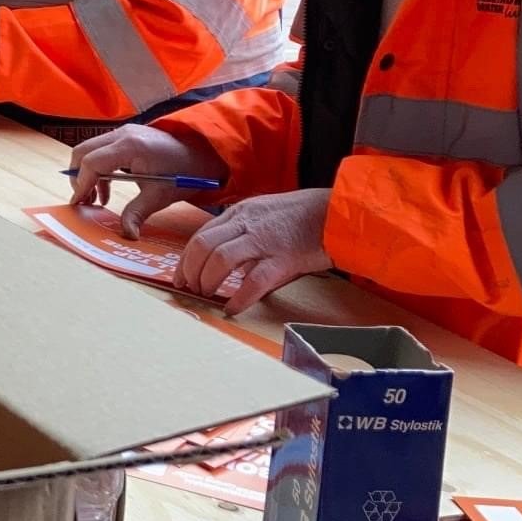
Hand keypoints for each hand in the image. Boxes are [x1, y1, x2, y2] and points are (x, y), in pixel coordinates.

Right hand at [68, 125, 228, 233]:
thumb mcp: (159, 195)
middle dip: (78, 177)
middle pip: (83, 151)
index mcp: (129, 146)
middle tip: (83, 200)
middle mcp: (122, 134)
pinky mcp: (126, 135)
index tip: (79, 204)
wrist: (204, 151)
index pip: (91, 163)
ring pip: (89, 149)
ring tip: (95, 199)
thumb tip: (127, 234)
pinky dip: (98, 168)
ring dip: (87, 173)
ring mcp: (123, 132)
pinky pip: (101, 149)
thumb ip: (136, 213)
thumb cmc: (184, 171)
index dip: (82, 184)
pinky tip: (107, 189)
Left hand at [176, 188, 333, 313]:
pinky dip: (239, 297)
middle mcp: (247, 223)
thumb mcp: (266, 214)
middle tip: (190, 289)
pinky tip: (233, 309)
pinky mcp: (284, 258)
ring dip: (208, 281)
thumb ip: (245, 233)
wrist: (340, 211)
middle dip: (190, 270)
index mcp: (240, 213)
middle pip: (203, 246)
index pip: (201, 235)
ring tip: (207, 295)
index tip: (181, 277)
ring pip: (220, 259)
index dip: (186, 259)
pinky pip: (254, 280)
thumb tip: (230, 263)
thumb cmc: (305, 215)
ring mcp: (265, 240)